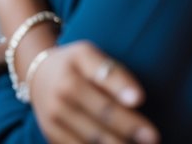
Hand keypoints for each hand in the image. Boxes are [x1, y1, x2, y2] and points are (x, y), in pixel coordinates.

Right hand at [29, 42, 156, 143]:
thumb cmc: (73, 65)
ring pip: (92, 140)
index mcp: (71, 74)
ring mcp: (54, 120)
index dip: (120, 89)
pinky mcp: (52, 136)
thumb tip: (137, 100)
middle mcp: (60, 98)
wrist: (38, 77)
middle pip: (100, 116)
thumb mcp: (87, 55)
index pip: (100, 82)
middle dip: (129, 128)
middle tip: (153, 137)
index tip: (140, 99)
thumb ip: (112, 72)